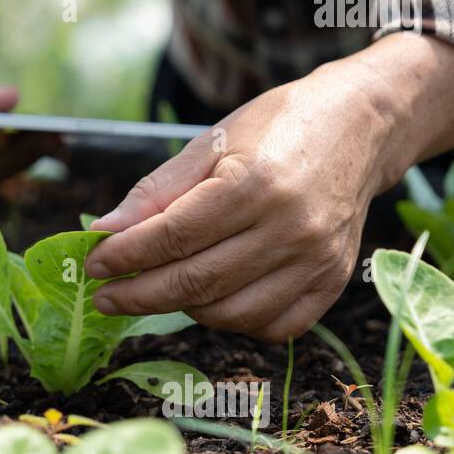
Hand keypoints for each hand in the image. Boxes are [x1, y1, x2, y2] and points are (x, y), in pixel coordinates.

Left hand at [82, 59, 401, 341]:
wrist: (359, 127)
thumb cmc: (277, 126)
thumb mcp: (210, 142)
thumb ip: (157, 191)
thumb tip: (105, 231)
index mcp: (255, 184)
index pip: (173, 237)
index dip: (125, 255)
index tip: (93, 262)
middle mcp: (291, 228)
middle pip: (197, 282)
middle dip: (139, 294)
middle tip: (104, 297)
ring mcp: (316, 261)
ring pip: (230, 313)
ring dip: (181, 309)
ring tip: (157, 289)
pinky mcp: (332, 282)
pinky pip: (271, 326)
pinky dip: (231, 321)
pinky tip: (209, 298)